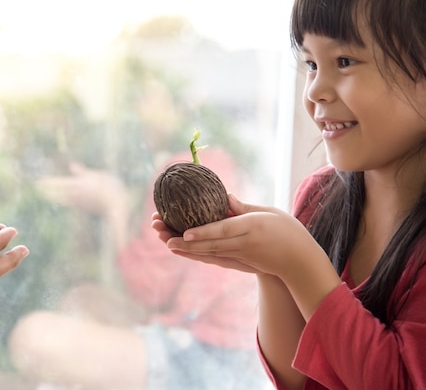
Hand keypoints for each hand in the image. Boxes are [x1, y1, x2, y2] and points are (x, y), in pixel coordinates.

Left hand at [37, 162, 127, 215]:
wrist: (118, 206)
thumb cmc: (111, 188)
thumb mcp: (98, 176)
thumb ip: (83, 172)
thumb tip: (71, 165)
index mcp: (79, 185)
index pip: (60, 183)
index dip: (49, 183)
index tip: (38, 182)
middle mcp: (77, 195)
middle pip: (59, 192)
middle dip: (48, 190)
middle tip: (38, 187)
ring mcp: (80, 202)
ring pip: (63, 198)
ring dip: (53, 195)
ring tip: (45, 192)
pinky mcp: (84, 207)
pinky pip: (70, 202)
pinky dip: (63, 199)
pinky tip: (61, 198)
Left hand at [152, 194, 322, 276]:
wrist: (299, 262)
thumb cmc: (287, 231)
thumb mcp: (269, 212)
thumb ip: (244, 207)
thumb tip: (225, 196)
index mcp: (252, 228)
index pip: (224, 231)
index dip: (204, 232)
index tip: (186, 232)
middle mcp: (242, 245)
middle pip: (208, 244)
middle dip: (183, 239)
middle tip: (161, 232)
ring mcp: (239, 256)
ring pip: (206, 253)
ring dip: (184, 247)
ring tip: (163, 240)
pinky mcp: (237, 262)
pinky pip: (211, 258)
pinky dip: (195, 254)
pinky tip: (180, 249)